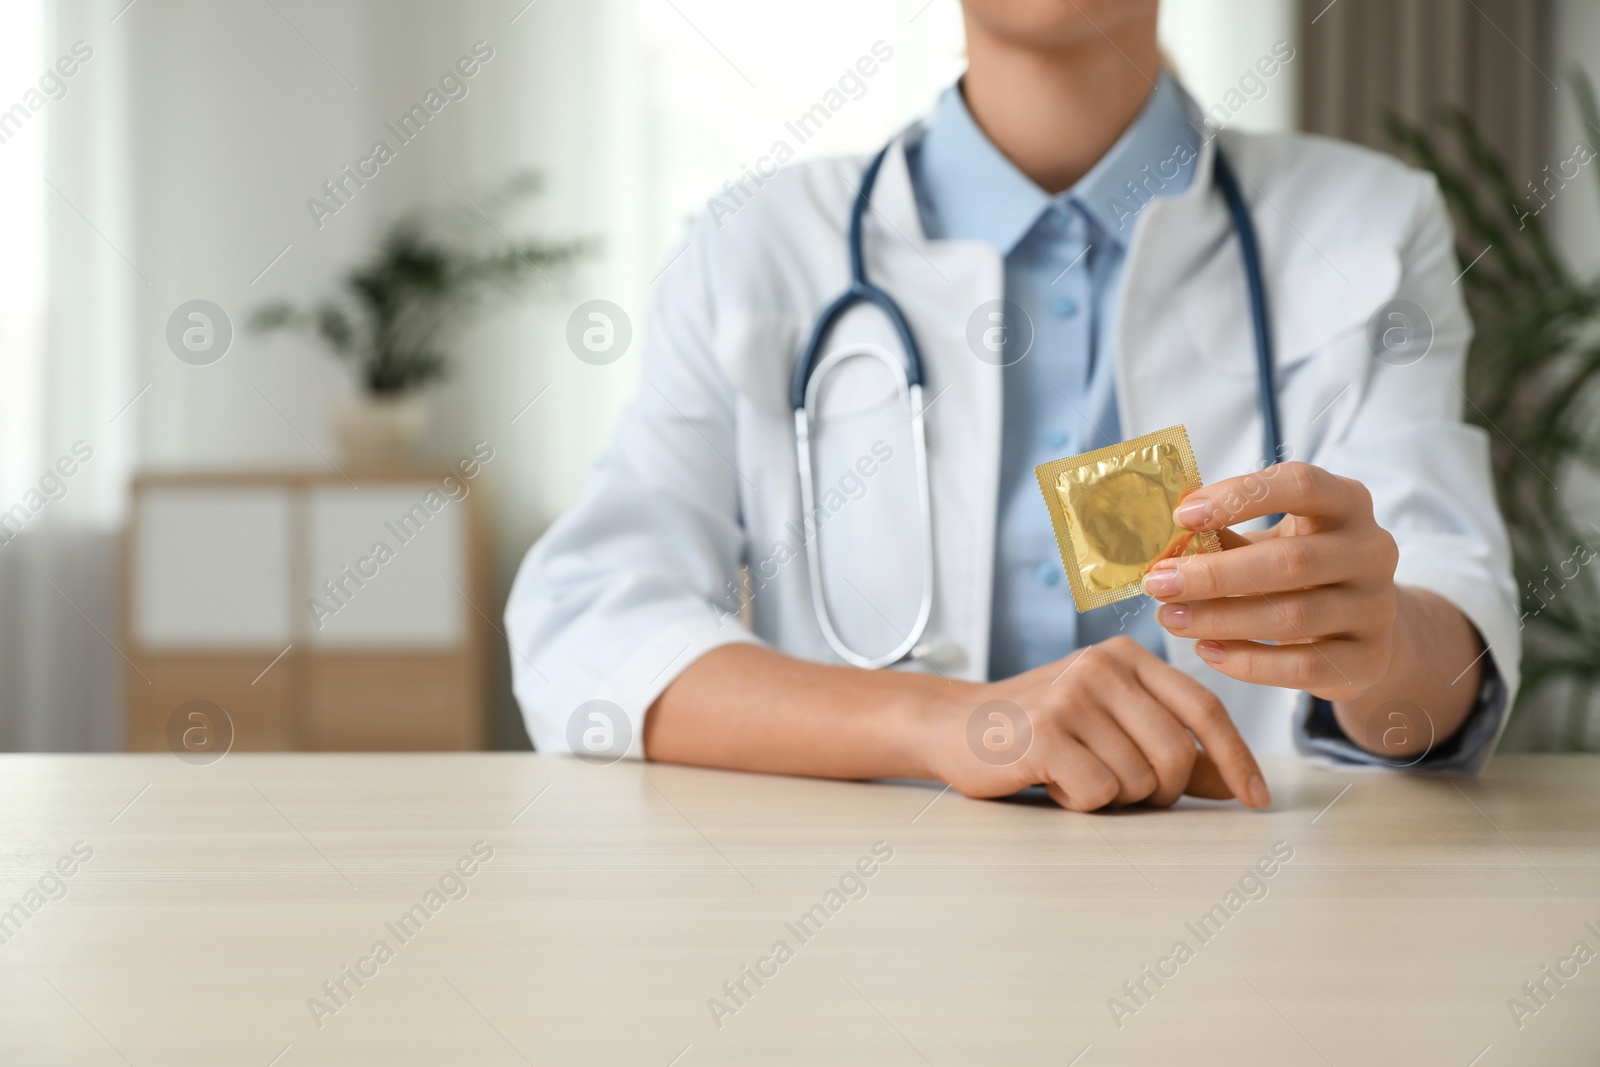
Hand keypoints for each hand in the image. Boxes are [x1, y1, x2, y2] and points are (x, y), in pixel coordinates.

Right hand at [928, 636, 1270, 810]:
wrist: (950, 726)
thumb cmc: (1039, 731)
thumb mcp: (1109, 726)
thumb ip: (1171, 748)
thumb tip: (1236, 781)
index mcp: (1127, 656)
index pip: (1204, 708)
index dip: (1237, 758)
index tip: (1258, 798)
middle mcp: (1102, 666)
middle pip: (1176, 754)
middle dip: (1160, 792)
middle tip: (1121, 791)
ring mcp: (1071, 695)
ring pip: (1138, 780)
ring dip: (1112, 798)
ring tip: (1072, 774)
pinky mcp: (1043, 732)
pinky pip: (1098, 793)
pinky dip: (1079, 802)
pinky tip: (1049, 780)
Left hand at [1145, 461, 1400, 703]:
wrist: (1359, 630)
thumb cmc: (1298, 571)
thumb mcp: (1268, 541)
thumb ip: (1224, 536)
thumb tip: (1164, 542)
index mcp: (1346, 502)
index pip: (1300, 484)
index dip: (1239, 496)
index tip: (1182, 515)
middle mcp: (1371, 550)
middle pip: (1291, 561)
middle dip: (1215, 575)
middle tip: (1159, 583)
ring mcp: (1376, 607)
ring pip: (1293, 617)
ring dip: (1221, 619)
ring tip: (1170, 619)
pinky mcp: (1368, 659)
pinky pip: (1302, 667)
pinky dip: (1247, 661)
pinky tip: (1206, 651)